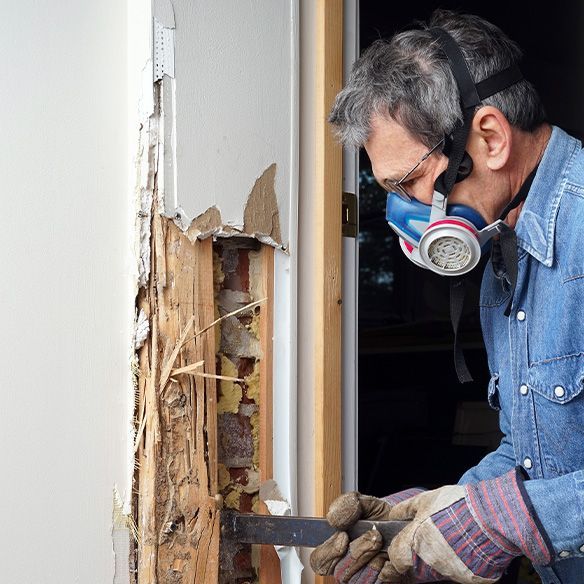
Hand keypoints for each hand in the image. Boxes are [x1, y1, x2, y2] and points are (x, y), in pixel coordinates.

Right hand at [309, 488, 423, 581]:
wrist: (408, 529)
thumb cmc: (383, 518)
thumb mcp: (365, 504)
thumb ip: (347, 505)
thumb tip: (332, 518)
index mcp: (336, 547)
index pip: (318, 560)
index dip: (328, 552)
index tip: (343, 537)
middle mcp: (346, 567)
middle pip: (340, 571)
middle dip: (358, 551)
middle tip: (374, 535)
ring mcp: (363, 579)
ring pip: (359, 579)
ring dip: (374, 558)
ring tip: (384, 543)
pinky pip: (378, 583)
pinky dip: (387, 569)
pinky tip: (391, 557)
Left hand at [384, 468, 551, 582]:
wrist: (492, 515)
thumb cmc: (456, 505)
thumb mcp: (426, 498)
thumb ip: (406, 508)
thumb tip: (393, 514)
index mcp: (414, 543)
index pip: (396, 558)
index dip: (398, 550)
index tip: (404, 542)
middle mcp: (430, 562)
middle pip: (416, 566)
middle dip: (419, 553)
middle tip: (433, 536)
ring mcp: (450, 572)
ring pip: (436, 570)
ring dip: (439, 558)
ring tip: (452, 537)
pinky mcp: (469, 578)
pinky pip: (458, 573)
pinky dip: (459, 562)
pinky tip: (465, 546)